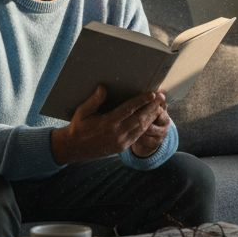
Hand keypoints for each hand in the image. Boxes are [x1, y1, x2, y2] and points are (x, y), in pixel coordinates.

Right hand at [50, 86, 167, 163]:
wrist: (75, 148)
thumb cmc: (78, 127)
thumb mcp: (82, 112)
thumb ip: (94, 100)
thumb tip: (103, 88)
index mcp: (107, 123)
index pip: (129, 109)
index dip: (142, 101)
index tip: (152, 94)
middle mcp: (117, 133)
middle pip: (140, 118)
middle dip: (152, 107)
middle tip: (162, 97)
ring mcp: (121, 142)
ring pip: (141, 128)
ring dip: (152, 116)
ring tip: (160, 106)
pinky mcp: (122, 147)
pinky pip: (138, 135)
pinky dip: (146, 126)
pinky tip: (150, 118)